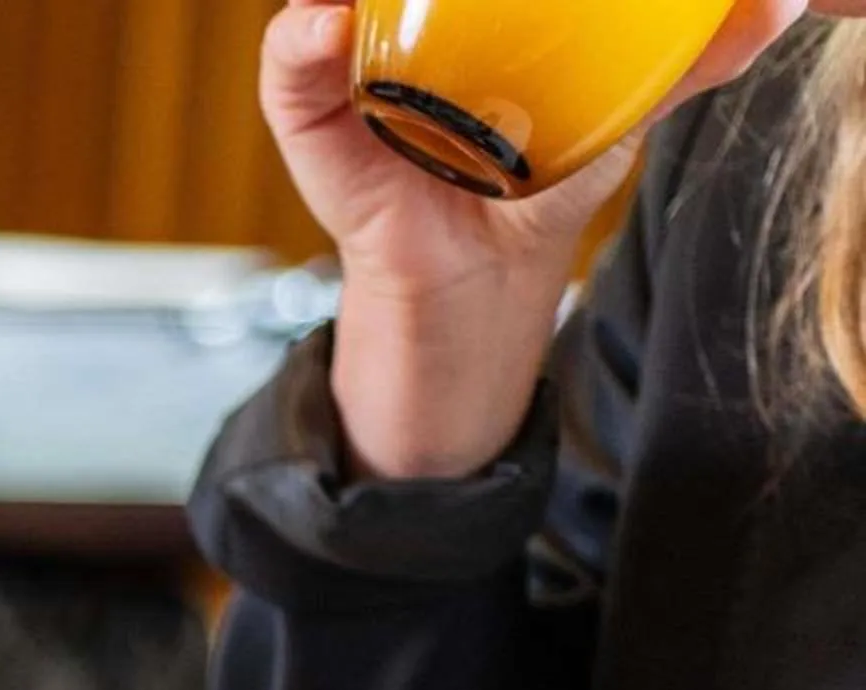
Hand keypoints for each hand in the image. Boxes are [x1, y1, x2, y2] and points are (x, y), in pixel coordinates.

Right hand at [263, 0, 813, 477]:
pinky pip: (290, 78)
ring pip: (325, 4)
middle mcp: (393, 29)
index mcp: (460, 11)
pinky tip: (328, 20)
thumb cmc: (533, 183)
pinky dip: (299, 44)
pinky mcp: (314, 133)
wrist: (483, 287)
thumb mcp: (618, 105)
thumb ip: (683, 60)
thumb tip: (773, 7)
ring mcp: (347, 75)